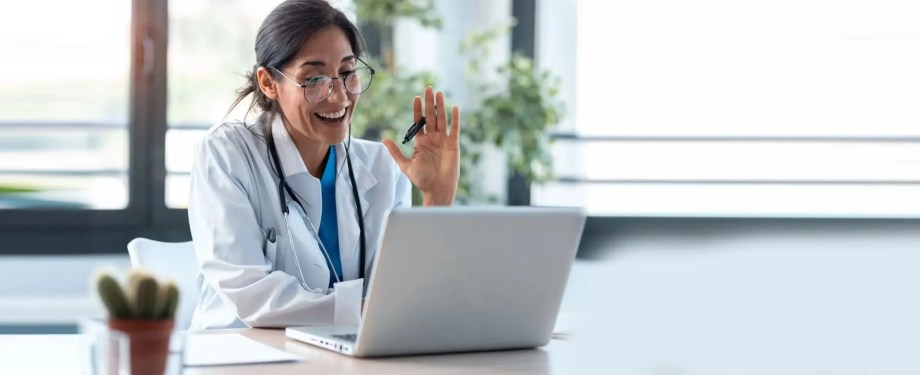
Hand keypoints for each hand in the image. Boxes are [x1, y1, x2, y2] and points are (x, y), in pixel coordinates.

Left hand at [382, 86, 460, 205]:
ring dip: (441, 106)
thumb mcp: (405, 165)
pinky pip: (454, 129)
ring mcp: (443, 141)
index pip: (419, 121)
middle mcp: (432, 138)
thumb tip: (383, 140)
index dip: (418, 109)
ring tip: (439, 93)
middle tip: (428, 88)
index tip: (416, 98)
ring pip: (442, 119)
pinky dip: (455, 119)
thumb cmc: (422, 179)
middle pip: (431, 116)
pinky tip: (455, 108)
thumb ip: (396, 152)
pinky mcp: (453, 145)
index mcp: (421, 141)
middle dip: (429, 103)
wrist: (437, 189)